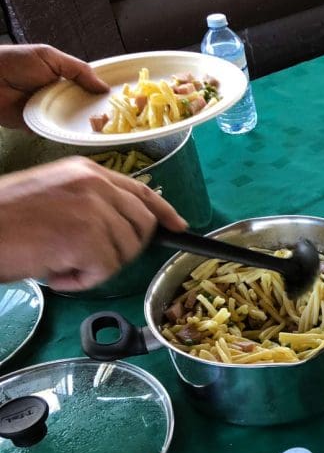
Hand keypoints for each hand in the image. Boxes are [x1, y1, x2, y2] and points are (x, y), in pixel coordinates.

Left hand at [0, 44, 107, 128]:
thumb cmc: (14, 62)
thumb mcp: (49, 56)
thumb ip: (78, 69)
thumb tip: (104, 87)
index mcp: (64, 79)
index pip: (89, 88)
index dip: (104, 94)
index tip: (121, 100)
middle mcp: (59, 96)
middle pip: (86, 107)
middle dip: (99, 112)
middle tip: (116, 117)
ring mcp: (50, 112)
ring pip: (75, 122)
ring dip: (86, 124)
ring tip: (103, 126)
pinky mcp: (40, 127)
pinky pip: (58, 133)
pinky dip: (67, 133)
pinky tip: (82, 133)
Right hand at [0, 157, 187, 290]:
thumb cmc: (5, 219)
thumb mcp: (54, 196)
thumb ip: (91, 203)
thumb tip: (123, 226)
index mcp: (88, 172)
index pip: (142, 192)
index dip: (164, 212)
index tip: (178, 226)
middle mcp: (95, 185)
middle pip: (142, 226)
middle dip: (124, 250)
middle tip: (87, 258)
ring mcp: (93, 209)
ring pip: (124, 252)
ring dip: (96, 267)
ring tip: (59, 261)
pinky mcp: (86, 237)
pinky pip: (104, 270)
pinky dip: (81, 281)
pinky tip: (55, 272)